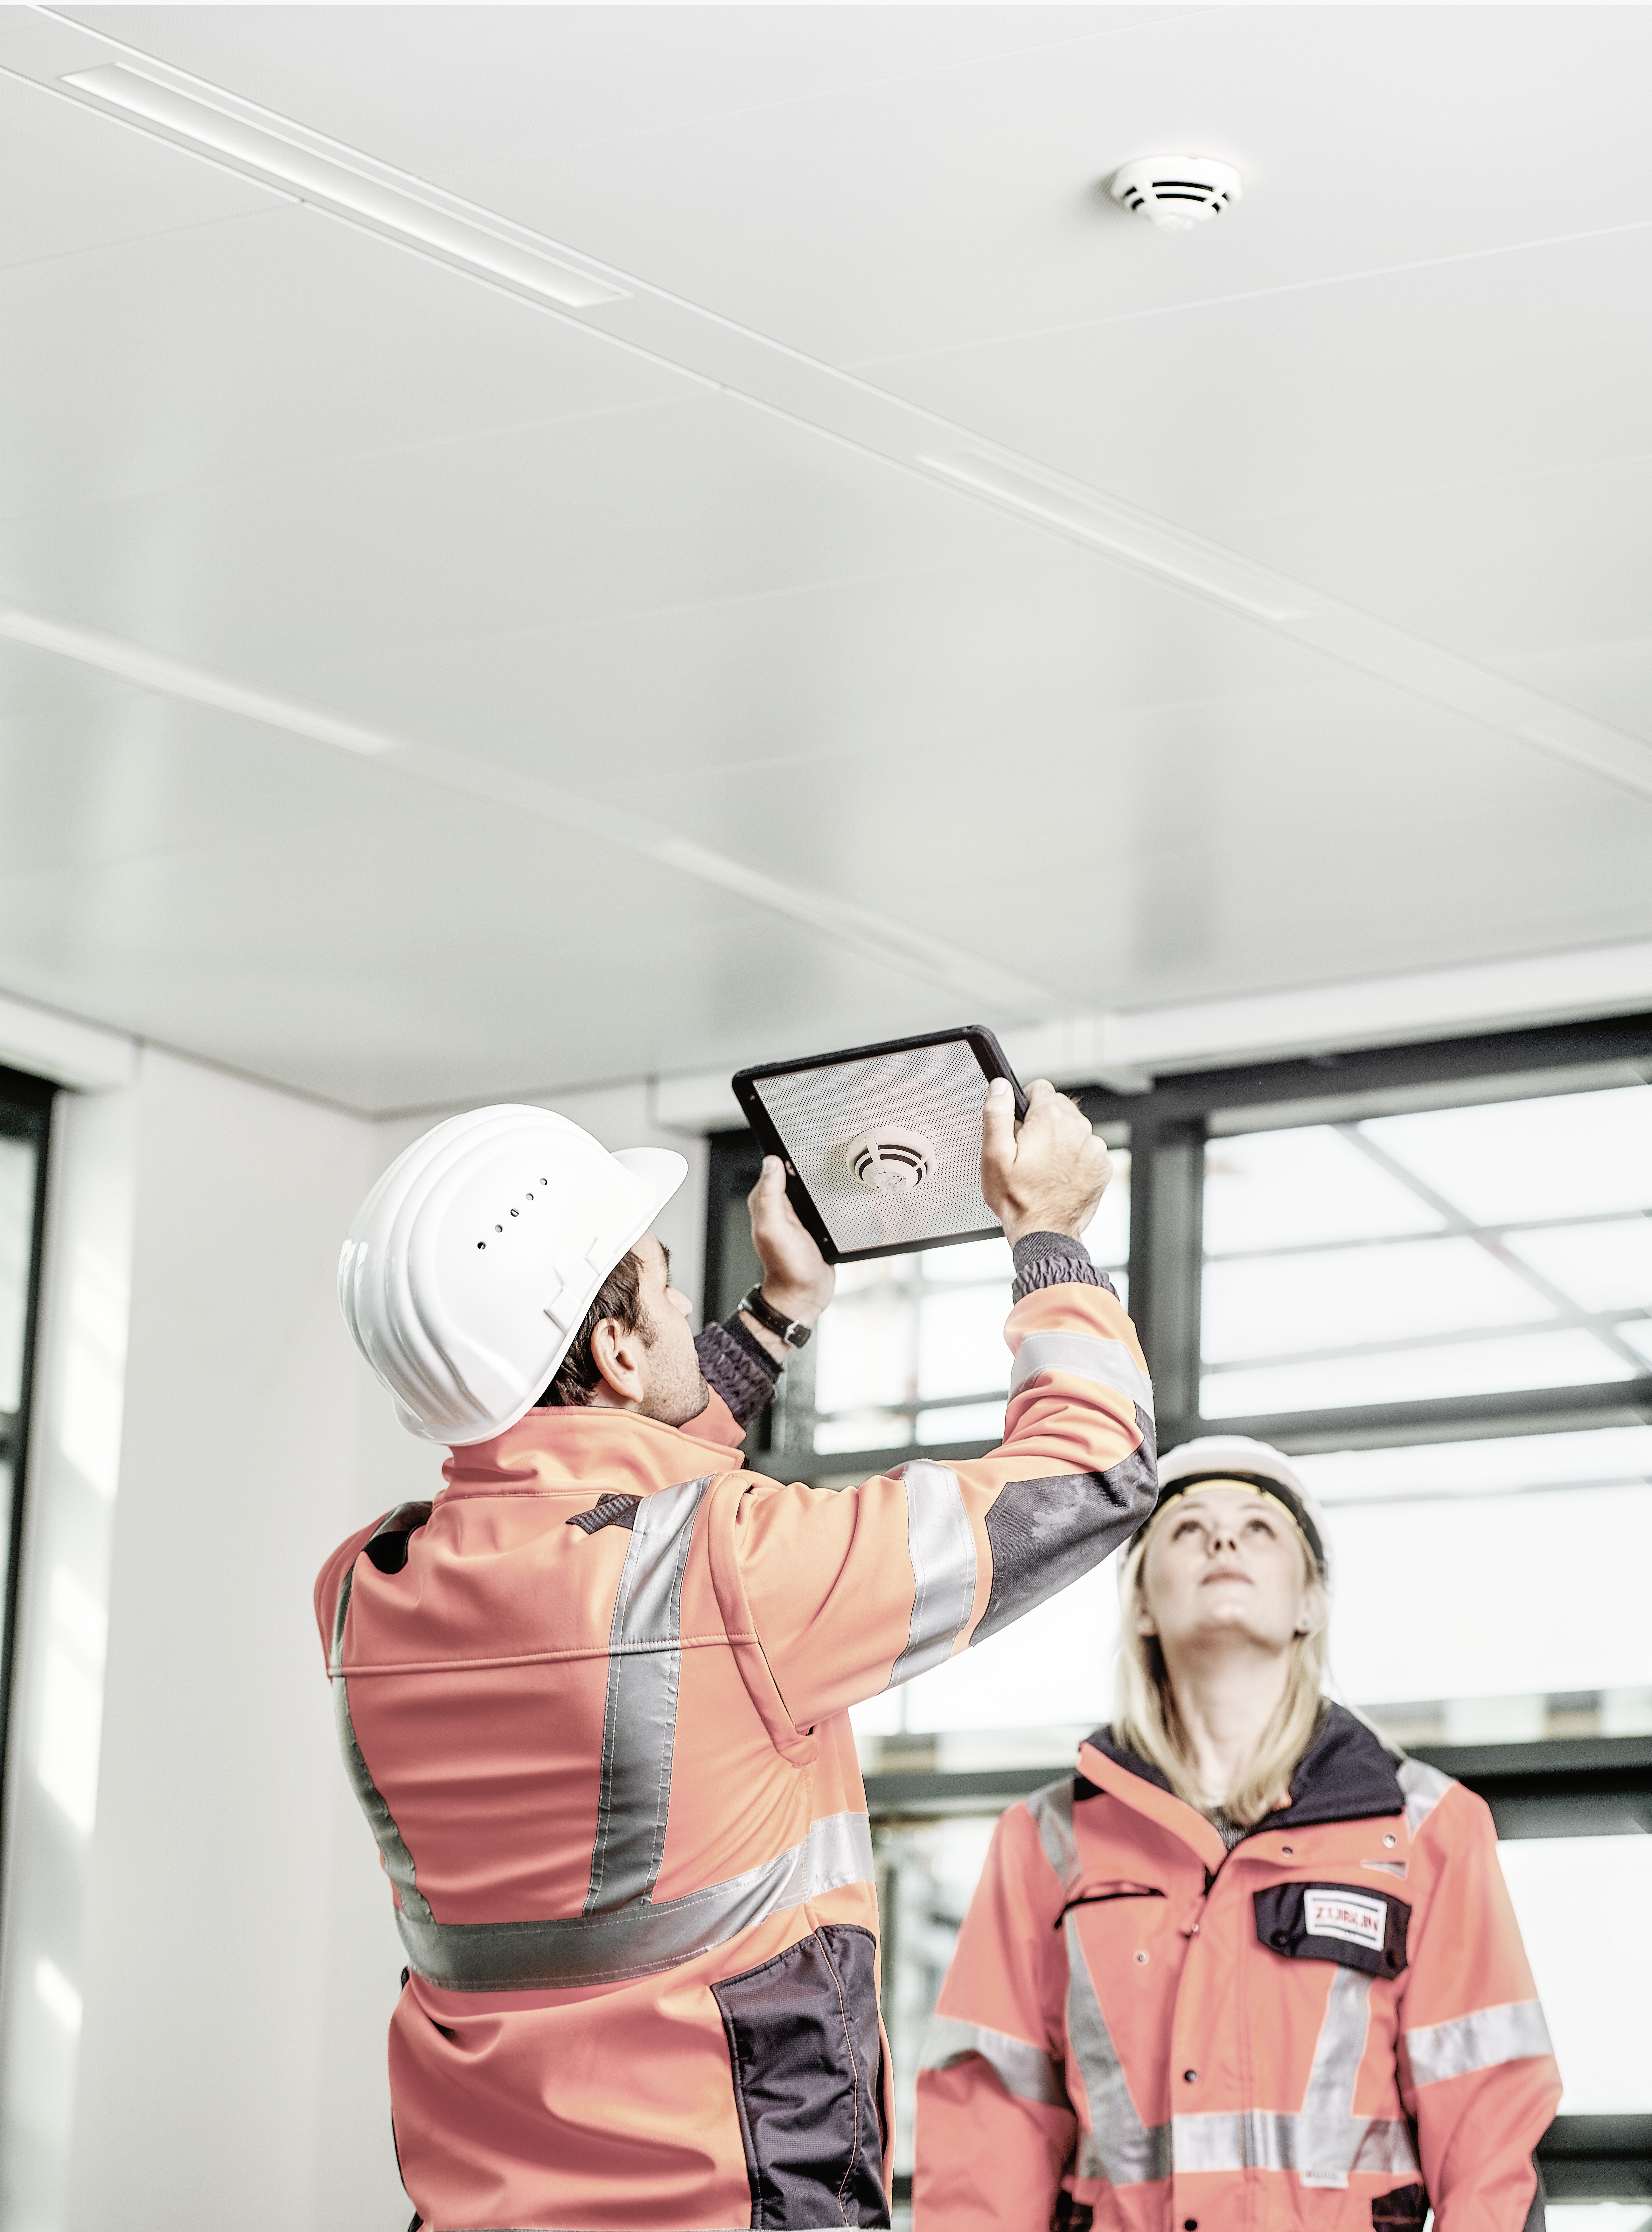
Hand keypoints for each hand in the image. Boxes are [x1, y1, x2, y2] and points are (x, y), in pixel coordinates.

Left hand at [746, 1156, 835, 1326]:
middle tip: (827, 1154)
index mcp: (766, 1201)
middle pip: (795, 1171)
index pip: (774, 1165)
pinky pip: (821, 1201)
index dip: (788, 1151)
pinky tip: (839, 1193)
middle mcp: (780, 1205)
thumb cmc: (788, 1268)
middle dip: (809, 1161)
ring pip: (810, 1184)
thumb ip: (770, 1196)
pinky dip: (830, 1196)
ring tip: (836, 1170)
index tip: (804, 1143)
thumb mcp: (774, 1229)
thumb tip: (771, 1162)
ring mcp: (798, 1214)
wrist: (806, 1295)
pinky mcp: (814, 1223)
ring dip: (822, 1178)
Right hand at [981, 1078, 1111, 1245]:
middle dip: (1043, 1122)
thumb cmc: (1017, 1199)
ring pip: (1074, 1128)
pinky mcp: (1103, 1166)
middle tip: (1029, 1151)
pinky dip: (1075, 1157)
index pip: (1041, 1088)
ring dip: (1061, 1139)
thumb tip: (1000, 1086)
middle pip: (1059, 1107)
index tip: (1020, 1127)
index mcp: (1051, 1120)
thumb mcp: (994, 1155)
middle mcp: (1079, 1129)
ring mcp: (1094, 1148)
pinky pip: (1087, 1149)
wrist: (1044, 1234)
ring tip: (1044, 1167)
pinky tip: (1060, 1175)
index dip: (1025, 1105)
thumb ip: (996, 1114)